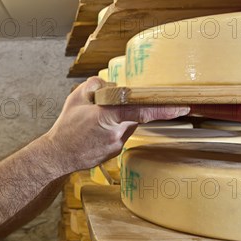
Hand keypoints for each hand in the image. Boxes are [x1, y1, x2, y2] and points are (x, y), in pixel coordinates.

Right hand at [46, 77, 189, 171]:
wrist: (58, 156)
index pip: (140, 110)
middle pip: (134, 114)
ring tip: (94, 122)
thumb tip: (112, 85)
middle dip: (126, 107)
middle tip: (104, 107)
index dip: (163, 109)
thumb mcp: (76, 98)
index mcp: (106, 117)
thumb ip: (96, 85)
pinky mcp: (115, 152)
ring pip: (128, 125)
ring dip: (118, 119)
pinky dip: (113, 130)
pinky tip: (95, 133)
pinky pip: (121, 135)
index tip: (183, 106)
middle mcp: (116, 133)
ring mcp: (117, 145)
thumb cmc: (65, 127)